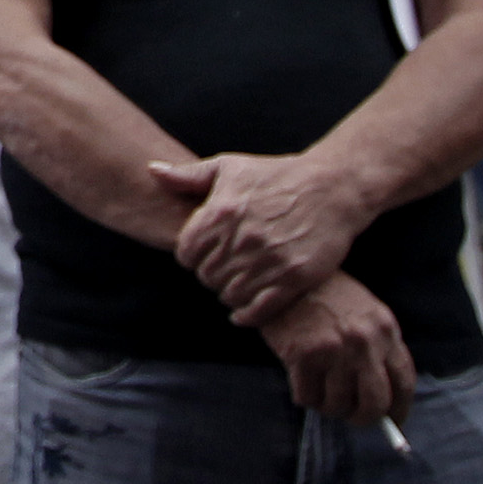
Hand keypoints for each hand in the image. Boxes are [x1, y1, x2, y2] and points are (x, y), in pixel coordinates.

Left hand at [150, 151, 366, 325]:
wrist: (331, 187)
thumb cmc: (277, 175)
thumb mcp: (229, 167)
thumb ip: (188, 176)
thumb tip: (151, 170)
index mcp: (220, 212)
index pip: (185, 254)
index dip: (191, 257)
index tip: (203, 255)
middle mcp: (241, 238)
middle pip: (207, 277)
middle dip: (210, 276)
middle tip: (222, 272)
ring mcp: (268, 260)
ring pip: (230, 295)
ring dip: (229, 294)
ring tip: (236, 285)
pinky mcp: (294, 278)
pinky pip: (259, 310)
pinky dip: (247, 316)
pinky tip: (245, 312)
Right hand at [257, 271, 414, 423]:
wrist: (284, 274)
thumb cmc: (324, 294)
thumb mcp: (363, 312)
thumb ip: (378, 347)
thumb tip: (384, 397)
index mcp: (384, 329)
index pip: (404, 382)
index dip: (399, 409)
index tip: (392, 421)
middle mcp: (363, 342)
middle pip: (375, 403)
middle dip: (363, 418)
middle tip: (351, 416)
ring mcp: (333, 349)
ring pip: (338, 405)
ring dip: (328, 406)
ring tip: (320, 391)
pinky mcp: (302, 355)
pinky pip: (308, 397)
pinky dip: (305, 397)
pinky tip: (301, 381)